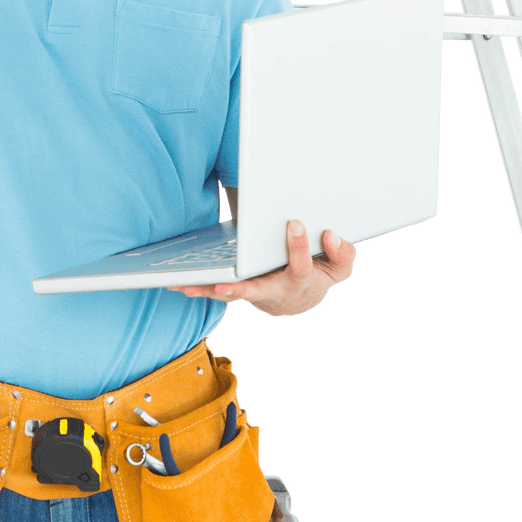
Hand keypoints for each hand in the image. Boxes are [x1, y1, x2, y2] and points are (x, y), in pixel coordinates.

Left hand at [168, 220, 356, 316]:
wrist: (302, 299)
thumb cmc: (320, 273)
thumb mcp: (340, 267)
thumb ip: (342, 252)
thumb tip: (330, 234)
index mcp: (301, 279)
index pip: (301, 264)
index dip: (299, 246)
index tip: (295, 223)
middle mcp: (275, 290)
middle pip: (256, 290)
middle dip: (240, 286)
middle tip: (224, 283)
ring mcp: (255, 293)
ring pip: (231, 294)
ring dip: (209, 290)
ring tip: (186, 285)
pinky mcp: (240, 291)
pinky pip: (219, 290)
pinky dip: (200, 287)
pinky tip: (178, 284)